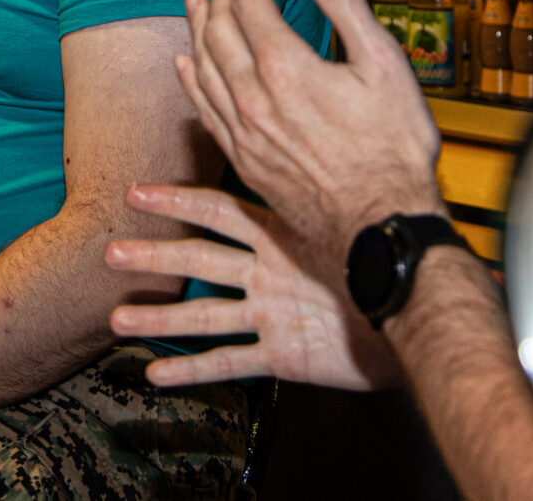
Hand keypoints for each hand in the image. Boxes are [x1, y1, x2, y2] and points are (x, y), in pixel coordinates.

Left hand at [105, 183, 399, 390]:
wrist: (422, 313)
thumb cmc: (387, 259)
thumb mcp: (346, 220)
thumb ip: (318, 192)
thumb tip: (303, 157)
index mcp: (284, 234)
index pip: (219, 209)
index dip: (176, 200)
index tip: (136, 191)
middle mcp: (271, 271)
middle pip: (200, 257)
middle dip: (152, 255)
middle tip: (109, 251)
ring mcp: (274, 312)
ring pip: (205, 314)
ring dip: (158, 317)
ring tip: (117, 320)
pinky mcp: (285, 353)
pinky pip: (231, 363)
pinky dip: (192, 370)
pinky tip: (157, 375)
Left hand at [179, 0, 444, 279]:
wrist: (379, 224)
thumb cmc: (391, 149)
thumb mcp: (385, 63)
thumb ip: (345, 3)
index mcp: (286, 68)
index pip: (251, 3)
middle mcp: (253, 98)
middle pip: (218, 30)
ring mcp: (243, 132)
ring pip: (202, 68)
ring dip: (197, 29)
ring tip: (196, 4)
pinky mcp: (242, 160)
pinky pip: (202, 110)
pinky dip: (190, 79)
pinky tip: (185, 66)